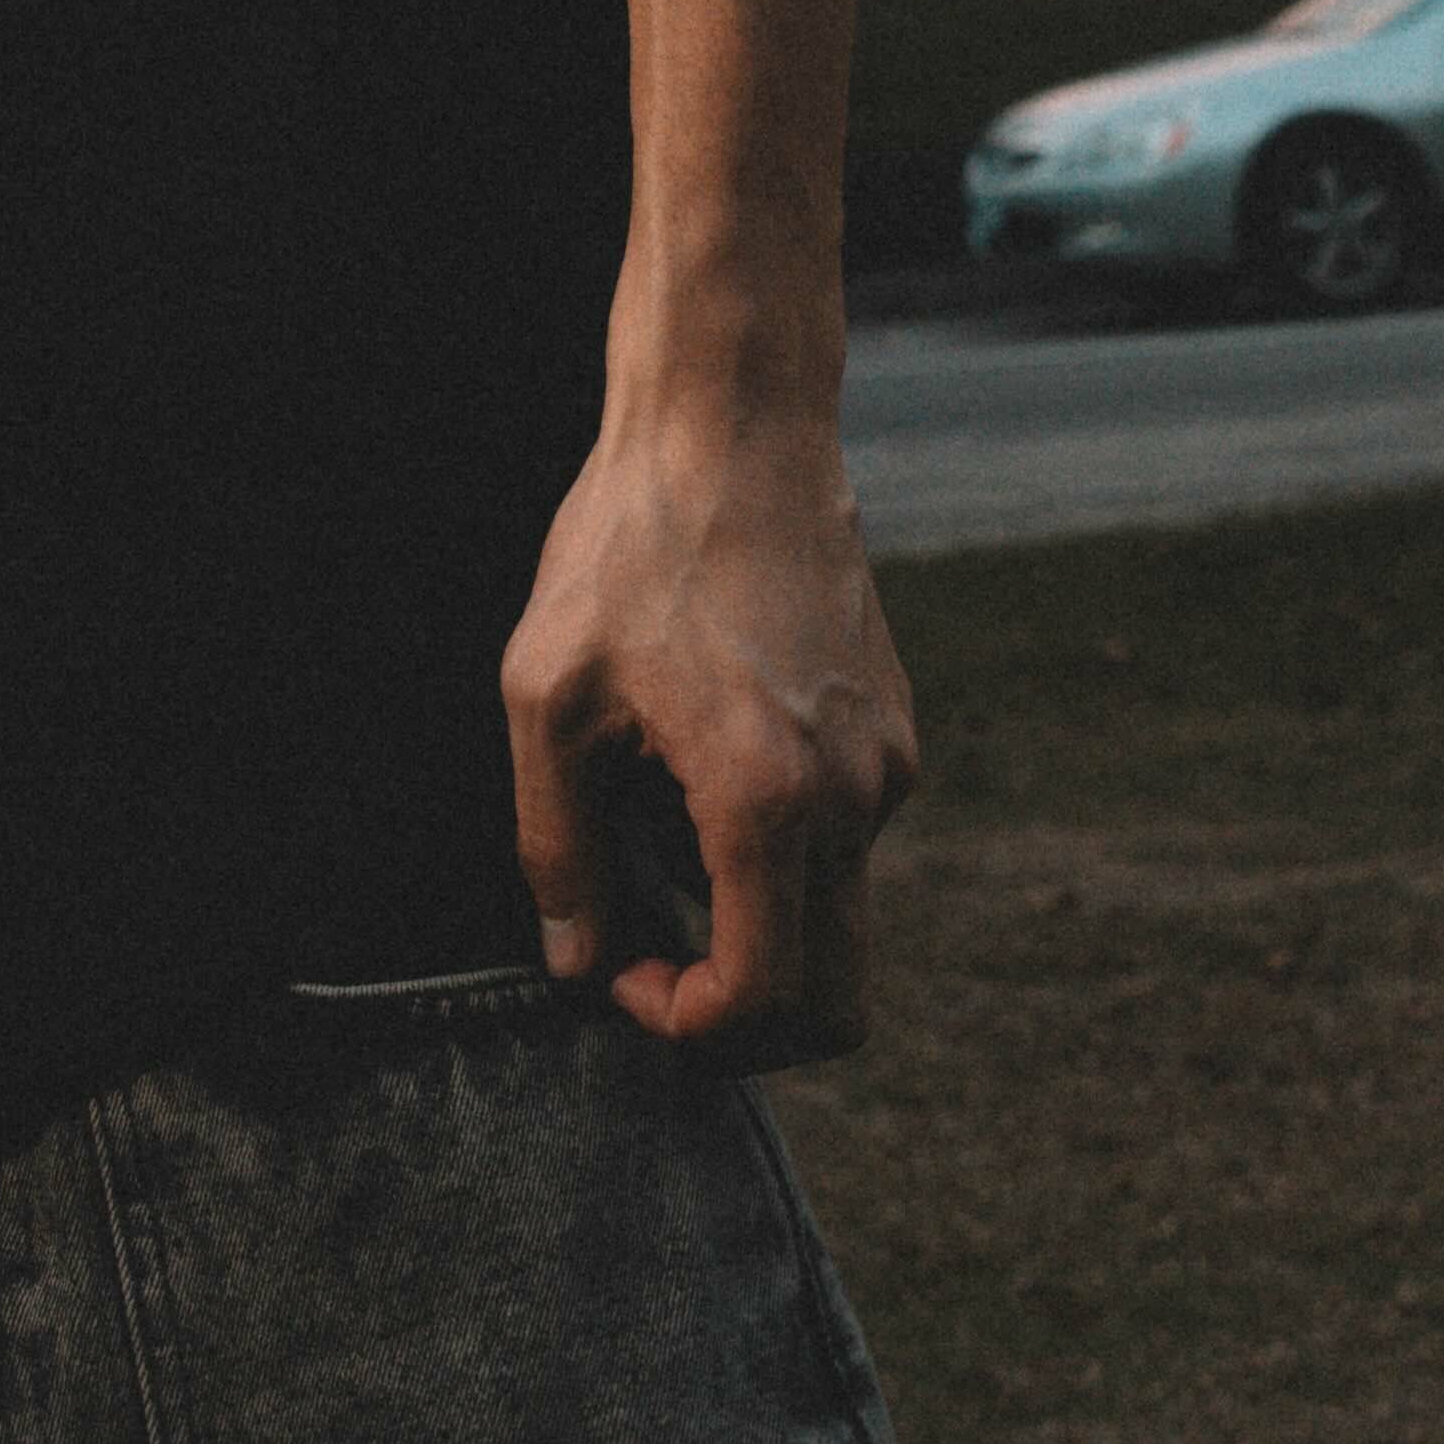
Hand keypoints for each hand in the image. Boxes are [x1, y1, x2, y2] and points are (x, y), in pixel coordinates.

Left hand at [501, 389, 918, 1060]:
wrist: (735, 420)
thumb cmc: (632, 542)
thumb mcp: (548, 694)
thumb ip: (557, 846)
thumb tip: (575, 959)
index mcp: (768, 797)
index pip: (760, 998)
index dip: (681, 1024)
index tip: (619, 969)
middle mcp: (854, 796)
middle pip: (835, 1002)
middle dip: (743, 1021)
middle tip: (655, 961)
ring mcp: (887, 764)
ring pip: (842, 921)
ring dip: (759, 926)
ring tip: (662, 832)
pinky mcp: (894, 730)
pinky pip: (847, 842)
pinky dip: (784, 855)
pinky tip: (705, 767)